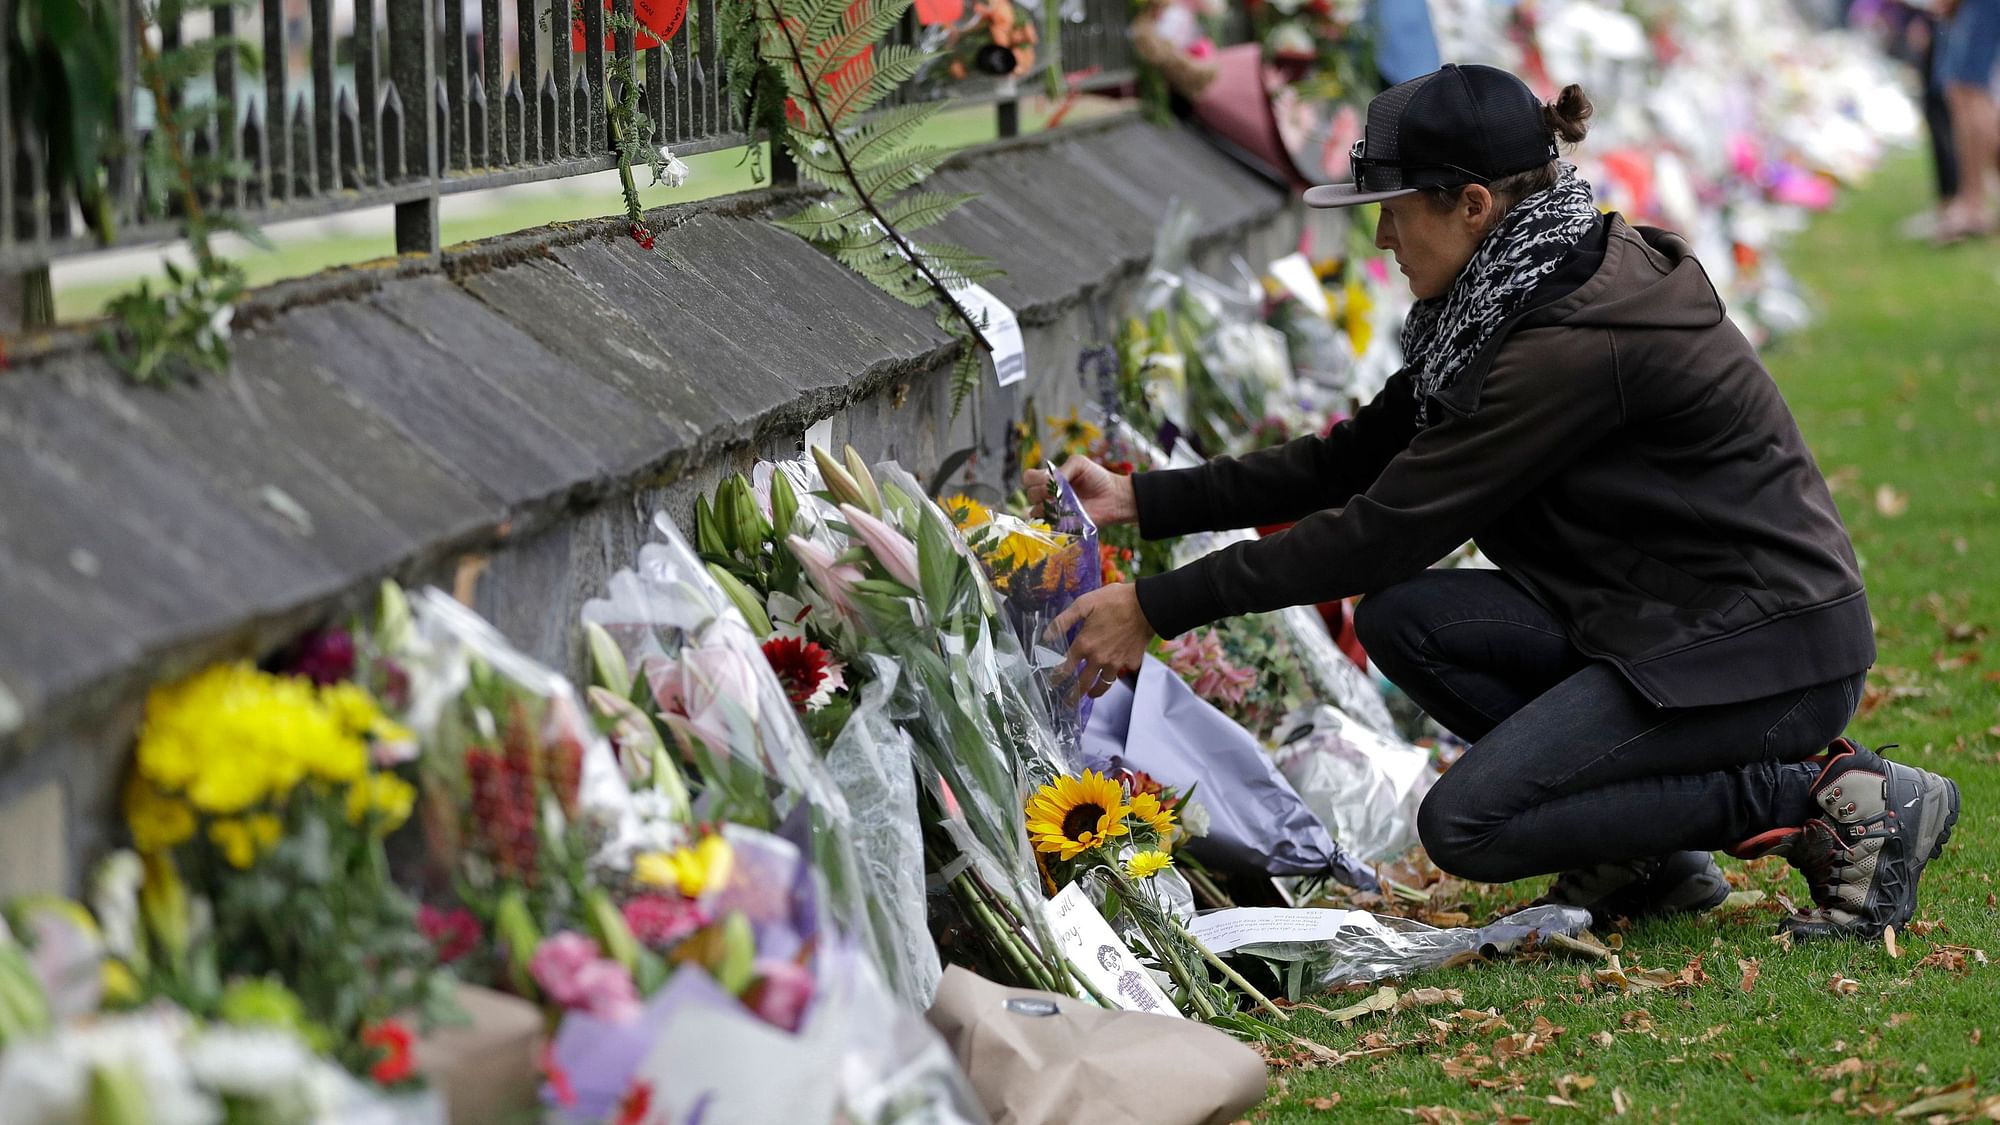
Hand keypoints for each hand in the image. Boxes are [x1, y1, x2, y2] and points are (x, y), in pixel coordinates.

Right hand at [1024, 457, 1137, 526]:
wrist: (1113, 496)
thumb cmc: (1097, 477)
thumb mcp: (1078, 463)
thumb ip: (1062, 470)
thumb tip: (1050, 484)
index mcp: (1049, 479)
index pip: (1029, 478)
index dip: (1034, 479)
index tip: (1049, 478)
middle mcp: (1048, 495)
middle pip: (1030, 494)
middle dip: (1042, 491)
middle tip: (1059, 491)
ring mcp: (1054, 510)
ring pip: (1034, 510)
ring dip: (1047, 505)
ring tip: (1063, 503)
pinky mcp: (1061, 524)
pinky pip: (1047, 523)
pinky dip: (1053, 517)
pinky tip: (1065, 512)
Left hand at [1049, 584, 1155, 699]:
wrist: (1147, 606)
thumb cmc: (1115, 601)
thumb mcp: (1084, 604)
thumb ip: (1063, 621)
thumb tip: (1046, 636)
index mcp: (1084, 644)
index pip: (1065, 667)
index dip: (1057, 677)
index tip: (1052, 683)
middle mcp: (1099, 658)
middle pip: (1083, 683)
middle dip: (1073, 695)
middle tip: (1067, 702)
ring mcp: (1116, 663)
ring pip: (1103, 684)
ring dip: (1095, 691)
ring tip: (1090, 694)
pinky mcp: (1131, 662)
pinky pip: (1123, 672)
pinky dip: (1118, 673)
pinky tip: (1114, 672)